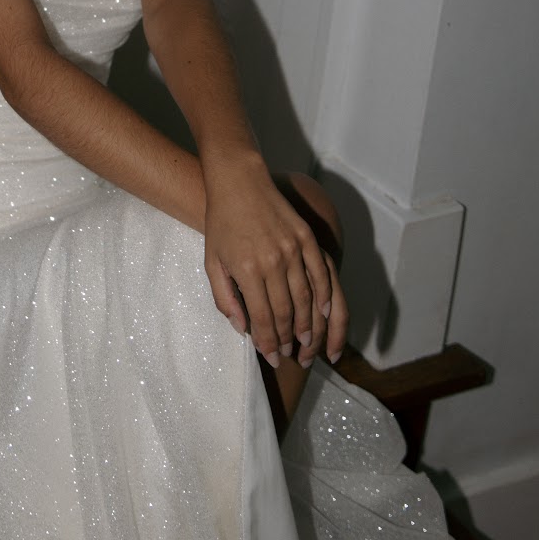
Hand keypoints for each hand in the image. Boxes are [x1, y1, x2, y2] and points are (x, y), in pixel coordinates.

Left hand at [202, 148, 337, 364]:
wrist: (238, 181)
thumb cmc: (221, 223)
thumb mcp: (212, 262)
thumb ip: (225, 298)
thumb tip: (243, 329)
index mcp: (247, 269)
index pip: (263, 318)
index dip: (269, 343)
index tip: (273, 358)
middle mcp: (273, 260)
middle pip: (287, 312)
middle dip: (288, 340)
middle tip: (290, 355)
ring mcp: (293, 248)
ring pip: (307, 297)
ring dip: (308, 324)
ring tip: (306, 342)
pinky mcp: (307, 237)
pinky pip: (322, 273)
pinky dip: (326, 295)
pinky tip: (325, 311)